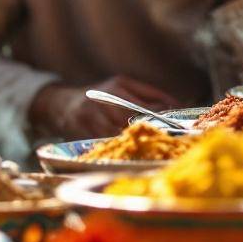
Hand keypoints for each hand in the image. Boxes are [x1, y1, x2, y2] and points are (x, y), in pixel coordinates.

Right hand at [30, 76, 179, 138]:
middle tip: (173, 142)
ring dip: (138, 143)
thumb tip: (177, 104)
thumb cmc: (97, 95)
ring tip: (154, 151)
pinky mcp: (82, 131)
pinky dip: (119, 150)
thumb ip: (148, 93)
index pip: (149, 102)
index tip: (184, 126)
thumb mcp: (121, 85)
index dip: (168, 116)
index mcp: (119, 85)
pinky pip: (105, 144)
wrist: (58, 103)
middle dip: (155, 131)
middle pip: (137, 119)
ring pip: (121, 133)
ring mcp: (92, 116)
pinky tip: (130, 156)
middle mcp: (105, 99)